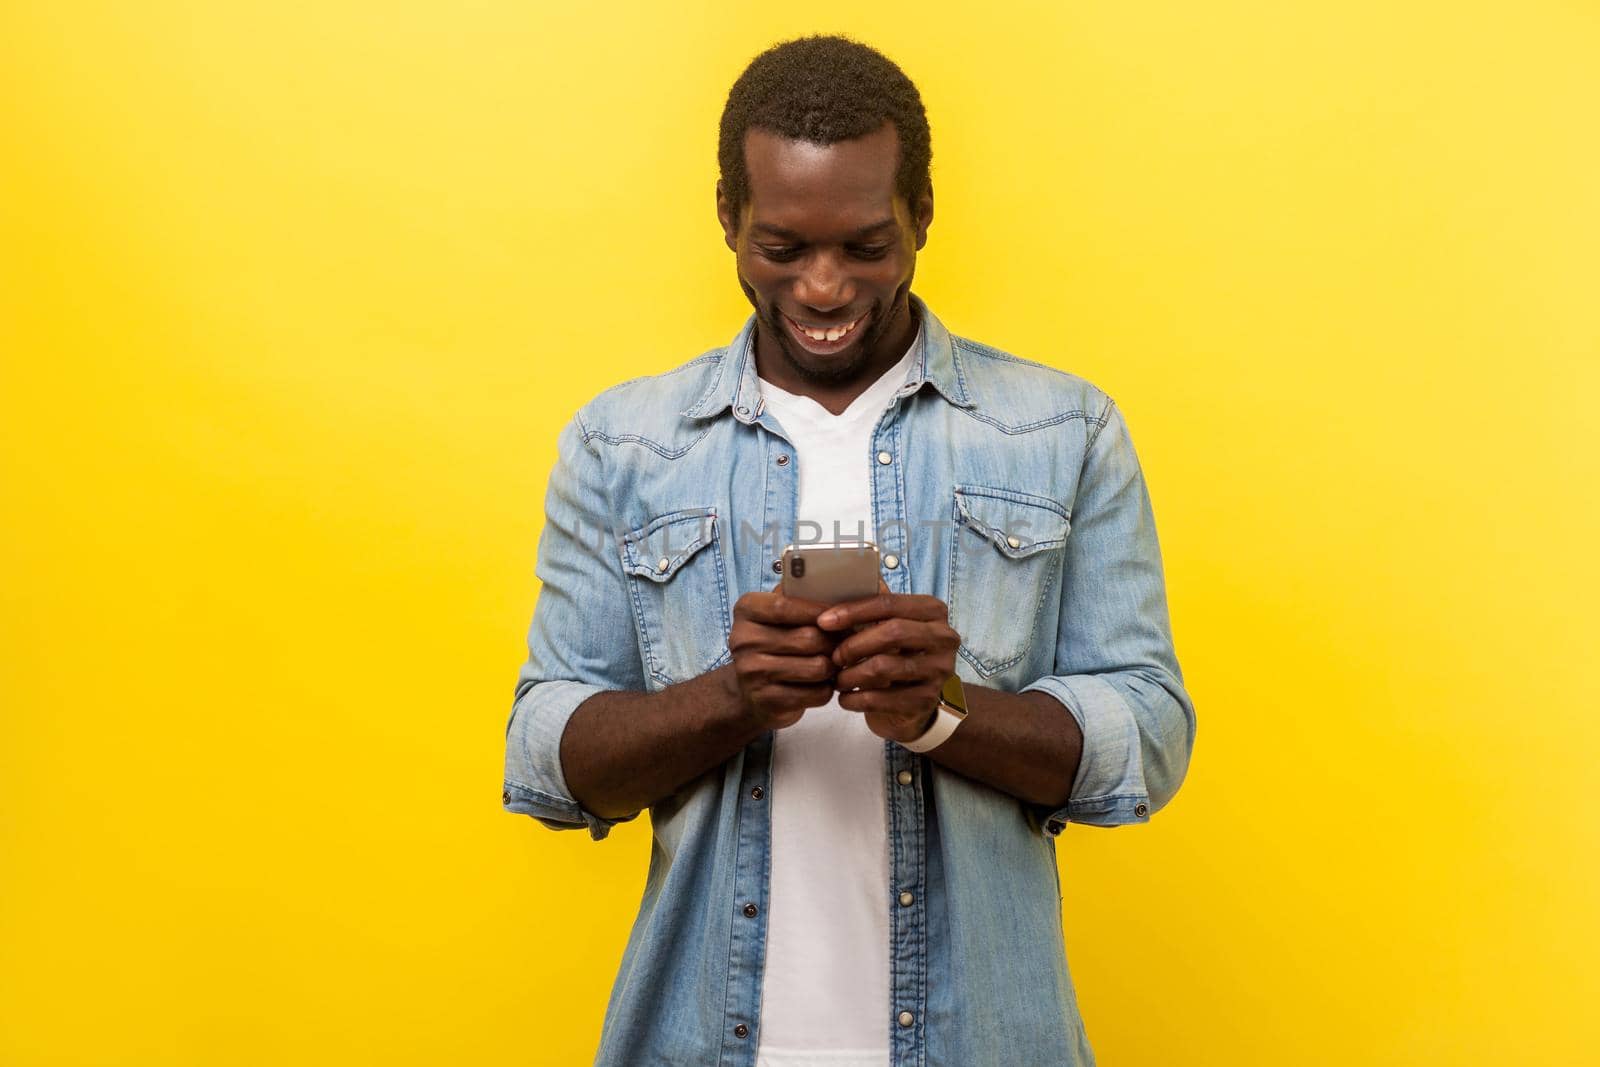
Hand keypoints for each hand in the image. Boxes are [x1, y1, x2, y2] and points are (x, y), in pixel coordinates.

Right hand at [725, 585, 841, 730]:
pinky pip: (816, 693)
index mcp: (746, 612)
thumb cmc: (773, 644)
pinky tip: (822, 684)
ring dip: (833, 667)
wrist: (749, 693)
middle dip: (834, 641)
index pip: (785, 605)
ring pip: (817, 667)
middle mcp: (743, 641)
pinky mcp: (767, 700)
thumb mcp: (777, 616)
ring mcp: (752, 673)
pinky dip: (826, 689)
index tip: (841, 614)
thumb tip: (837, 584)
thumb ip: (798, 597)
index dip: (818, 610)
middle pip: (809, 638)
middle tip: (846, 642)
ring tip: (834, 663)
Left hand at [816, 579, 961, 743]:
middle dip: (854, 644)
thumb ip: (872, 606)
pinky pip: (883, 698)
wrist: (915, 700)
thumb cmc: (896, 653)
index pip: (889, 603)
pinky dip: (857, 698)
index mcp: (933, 610)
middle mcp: (944, 638)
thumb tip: (839, 585)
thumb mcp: (889, 625)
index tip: (824, 621)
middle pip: (892, 632)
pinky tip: (845, 698)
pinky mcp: (928, 700)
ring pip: (885, 667)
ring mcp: (939, 670)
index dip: (853, 611)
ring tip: (837, 679)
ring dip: (852, 674)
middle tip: (834, 657)